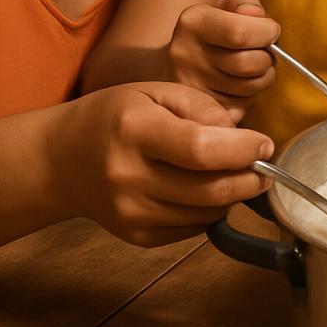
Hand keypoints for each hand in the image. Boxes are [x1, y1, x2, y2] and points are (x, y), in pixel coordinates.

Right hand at [49, 82, 274, 246]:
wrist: (62, 160)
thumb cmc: (115, 117)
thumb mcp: (155, 91)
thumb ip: (202, 107)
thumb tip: (242, 136)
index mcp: (134, 130)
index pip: (201, 149)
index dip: (242, 150)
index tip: (264, 144)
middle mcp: (128, 176)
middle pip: (209, 190)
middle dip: (250, 179)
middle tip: (263, 167)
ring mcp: (130, 211)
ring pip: (206, 214)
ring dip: (233, 196)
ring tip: (237, 175)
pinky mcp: (135, 235)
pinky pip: (193, 229)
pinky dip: (211, 211)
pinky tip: (206, 191)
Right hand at [165, 0, 278, 122]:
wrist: (178, 61)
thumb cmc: (212, 30)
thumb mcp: (224, 7)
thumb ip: (244, 2)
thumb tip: (256, 14)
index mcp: (192, 23)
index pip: (240, 32)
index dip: (267, 32)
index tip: (271, 31)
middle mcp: (185, 55)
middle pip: (248, 64)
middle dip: (267, 59)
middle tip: (264, 53)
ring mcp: (190, 87)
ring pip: (250, 89)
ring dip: (263, 78)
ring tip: (253, 68)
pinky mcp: (199, 111)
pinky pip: (242, 107)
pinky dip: (249, 97)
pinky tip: (240, 85)